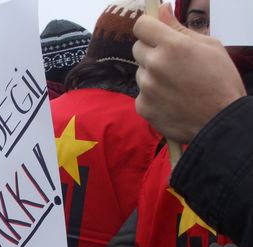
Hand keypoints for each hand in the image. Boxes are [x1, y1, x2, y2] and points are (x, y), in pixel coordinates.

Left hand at [133, 3, 245, 142]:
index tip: (154, 32)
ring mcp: (147, 87)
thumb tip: (161, 9)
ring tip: (176, 86)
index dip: (148, 27)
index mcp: (173, 45)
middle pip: (137, 48)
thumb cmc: (220, 82)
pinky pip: (141, 94)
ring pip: (140, 72)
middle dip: (151, 51)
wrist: (219, 123)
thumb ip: (180, 28)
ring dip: (152, 75)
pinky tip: (171, 101)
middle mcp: (155, 64)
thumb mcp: (209, 47)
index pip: (141, 25)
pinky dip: (152, 96)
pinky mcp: (142, 106)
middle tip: (172, 63)